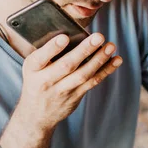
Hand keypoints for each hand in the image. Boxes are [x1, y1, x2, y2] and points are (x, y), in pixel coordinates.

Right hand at [0, 33, 121, 147]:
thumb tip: (70, 31)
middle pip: (67, 65)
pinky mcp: (75, 96)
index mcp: (32, 69)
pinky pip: (92, 82)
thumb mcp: (31, 68)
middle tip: (98, 37)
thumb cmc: (35, 81)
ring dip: (99, 60)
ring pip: (82, 75)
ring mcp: (62, 91)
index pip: (40, 58)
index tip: (64, 37)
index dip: (52, 48)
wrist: (36, 115)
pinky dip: (105, 70)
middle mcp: (46, 81)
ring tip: (110, 46)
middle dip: (84, 50)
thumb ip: (45, 53)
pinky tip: (116, 60)